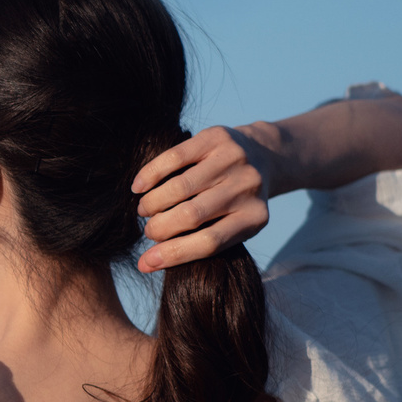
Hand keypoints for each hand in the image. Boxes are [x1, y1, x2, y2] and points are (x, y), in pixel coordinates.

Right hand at [130, 125, 277, 273]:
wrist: (263, 155)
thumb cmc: (236, 200)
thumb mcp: (231, 224)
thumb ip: (196, 243)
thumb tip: (146, 264)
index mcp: (254, 218)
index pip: (210, 242)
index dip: (174, 254)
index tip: (146, 262)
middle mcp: (247, 187)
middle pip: (191, 215)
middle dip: (160, 228)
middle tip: (149, 231)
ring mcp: (233, 160)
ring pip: (180, 187)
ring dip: (153, 203)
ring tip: (144, 210)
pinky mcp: (217, 138)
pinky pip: (175, 157)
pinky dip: (151, 174)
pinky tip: (138, 186)